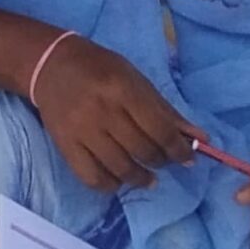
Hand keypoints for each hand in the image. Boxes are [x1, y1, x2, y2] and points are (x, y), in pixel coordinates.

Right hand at [30, 36, 198, 191]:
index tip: (187, 158)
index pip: (160, 130)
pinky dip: (111, 185)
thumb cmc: (99, 68)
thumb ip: (166, 110)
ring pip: (121, 168)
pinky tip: (118, 178)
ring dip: (141, 178)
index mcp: (121, 89)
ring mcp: (80, 130)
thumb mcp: (135, 79)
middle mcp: (101, 111)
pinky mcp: (64, 144)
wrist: (48, 63)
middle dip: (161, 161)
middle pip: (143, 151)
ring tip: (147, 177)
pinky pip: (92, 178)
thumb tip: (201, 139)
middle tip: (163, 160)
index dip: (179, 150)